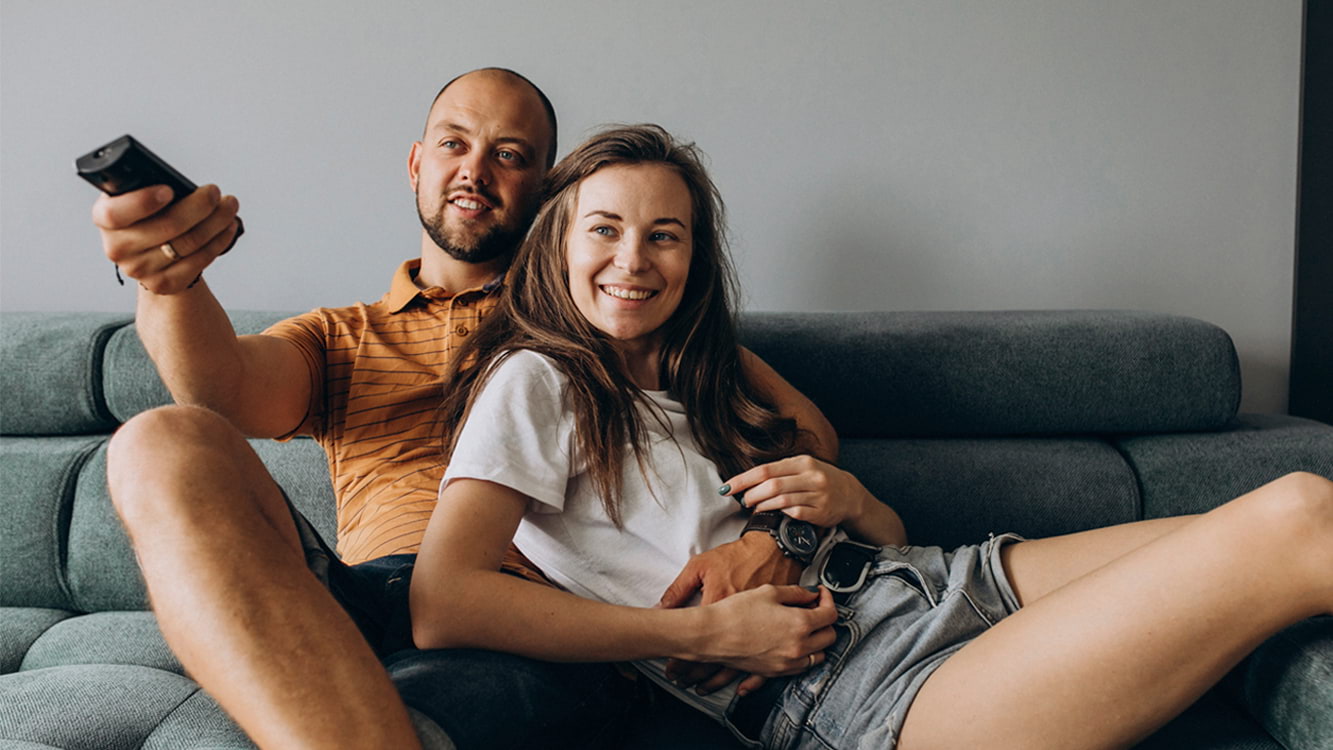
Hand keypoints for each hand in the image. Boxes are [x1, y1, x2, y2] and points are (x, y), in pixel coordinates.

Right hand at [93, 184, 240, 294]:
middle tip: (215, 192)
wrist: (151, 250)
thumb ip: (150, 186)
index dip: (142, 202)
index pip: (116, 213)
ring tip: (229, 206)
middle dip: (198, 206)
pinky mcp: (162, 283)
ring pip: (187, 244)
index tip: (169, 189)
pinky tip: (228, 227)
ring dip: (216, 222)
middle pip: (166, 227)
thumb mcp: (140, 194)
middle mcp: (117, 247)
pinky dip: (218, 241)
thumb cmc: (148, 213)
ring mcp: (138, 269)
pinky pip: (197, 262)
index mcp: (104, 218)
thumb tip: (185, 186)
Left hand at [658, 532, 801, 694]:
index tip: (673, 668)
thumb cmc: (737, 556)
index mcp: (719, 604)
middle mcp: (741, 622)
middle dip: (695, 673)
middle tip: (682, 680)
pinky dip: (751, 679)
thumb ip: (680, 588)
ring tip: (701, 686)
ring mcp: (760, 630)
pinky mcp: (775, 632)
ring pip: (738, 665)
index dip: (683, 658)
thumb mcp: (702, 565)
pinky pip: (764, 662)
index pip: (697, 640)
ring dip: (717, 678)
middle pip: (715, 657)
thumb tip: (662, 609)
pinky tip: (740, 687)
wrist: (772, 549)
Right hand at [691, 584, 836, 676]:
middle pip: (829, 637)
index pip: (830, 615)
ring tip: (805, 627)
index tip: (820, 595)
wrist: (712, 634)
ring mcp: (787, 662)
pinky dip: (803, 656)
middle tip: (814, 609)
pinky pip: (800, 667)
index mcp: (800, 624)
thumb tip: (809, 594)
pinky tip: (793, 644)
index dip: (828, 600)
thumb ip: (795, 592)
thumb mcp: (768, 591)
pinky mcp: (775, 672)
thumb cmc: (735, 612)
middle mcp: (798, 647)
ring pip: (818, 656)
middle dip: (826, 621)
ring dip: (817, 641)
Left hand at [723, 455, 870, 527]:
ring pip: (781, 500)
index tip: (727, 487)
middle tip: (742, 500)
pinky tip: (773, 514)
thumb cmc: (820, 479)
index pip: (765, 470)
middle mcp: (811, 477)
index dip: (743, 479)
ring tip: (755, 508)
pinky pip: (794, 514)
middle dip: (751, 494)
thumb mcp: (803, 467)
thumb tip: (748, 480)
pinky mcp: (820, 512)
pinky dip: (780, 514)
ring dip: (763, 505)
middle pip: (771, 485)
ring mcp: (817, 495)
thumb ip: (779, 472)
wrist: (850, 494)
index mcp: (802, 462)